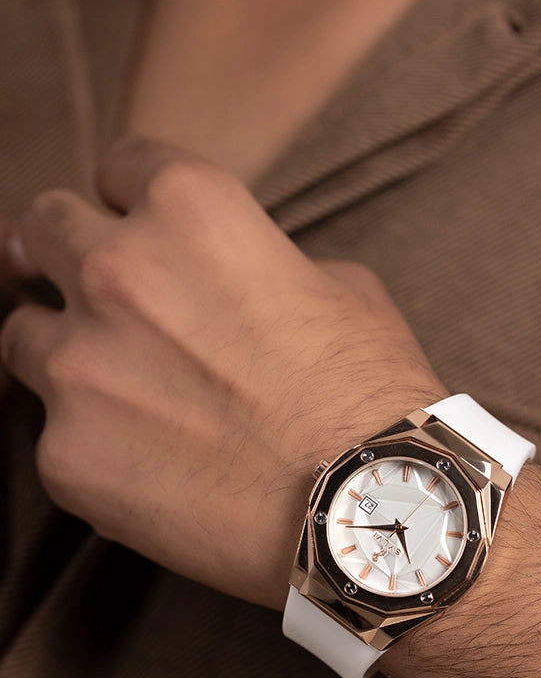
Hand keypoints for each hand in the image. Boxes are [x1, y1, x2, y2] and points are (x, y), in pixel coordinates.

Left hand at [0, 138, 445, 609]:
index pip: (120, 166)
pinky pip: (53, 434)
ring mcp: (79, 369)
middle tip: (118, 306)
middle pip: (46, 230)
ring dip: (71, 354)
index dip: (135, 202)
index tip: (141, 232)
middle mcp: (115, 273)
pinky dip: (94, 444)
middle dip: (75, 258)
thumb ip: (261, 260)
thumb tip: (233, 278)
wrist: (367, 511)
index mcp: (189, 211)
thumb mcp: (342, 289)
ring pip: (26, 335)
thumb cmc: (370, 398)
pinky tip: (155, 466)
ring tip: (136, 400)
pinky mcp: (66, 457)